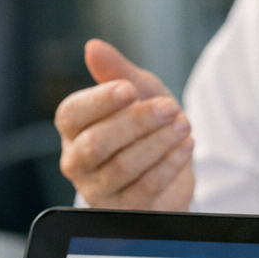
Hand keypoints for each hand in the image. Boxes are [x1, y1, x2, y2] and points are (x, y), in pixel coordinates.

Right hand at [55, 39, 193, 210]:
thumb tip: (93, 46)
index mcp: (74, 128)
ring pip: (123, 167)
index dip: (99, 101)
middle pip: (97, 144)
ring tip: (184, 124)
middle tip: (170, 108)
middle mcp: (77, 161)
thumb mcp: (139, 92)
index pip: (72, 115)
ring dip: (158, 142)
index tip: (130, 89)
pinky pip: (145, 188)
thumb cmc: (147, 127)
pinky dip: (169, 164)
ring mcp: (98, 190)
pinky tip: (186, 146)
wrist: (171, 170)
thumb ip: (117, 71)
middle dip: (137, 122)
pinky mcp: (124, 211)